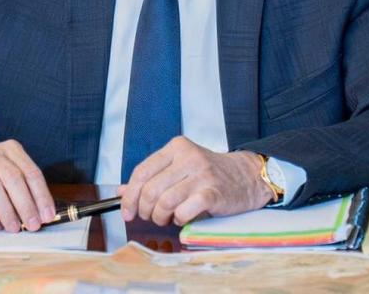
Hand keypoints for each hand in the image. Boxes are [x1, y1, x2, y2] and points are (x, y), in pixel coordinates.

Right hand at [0, 140, 54, 232]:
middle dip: (26, 205)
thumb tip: (44, 214)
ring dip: (8, 212)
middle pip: (14, 178)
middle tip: (34, 225)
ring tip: (15, 228)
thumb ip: (27, 192)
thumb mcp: (11, 182)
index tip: (47, 215)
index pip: (31, 172)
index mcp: (11, 150)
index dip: (42, 196)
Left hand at [119, 136, 272, 225]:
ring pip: (165, 202)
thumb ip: (152, 178)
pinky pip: (183, 212)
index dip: (129, 195)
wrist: (247, 176)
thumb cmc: (209, 174)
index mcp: (176, 147)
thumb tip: (120, 192)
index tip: (126, 212)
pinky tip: (183, 218)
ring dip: (161, 217)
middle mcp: (188, 157)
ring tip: (168, 218)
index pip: (142, 172)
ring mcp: (202, 174)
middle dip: (145, 210)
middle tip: (152, 217)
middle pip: (150, 190)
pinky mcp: (213, 192)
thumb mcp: (179, 169)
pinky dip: (178, 220)